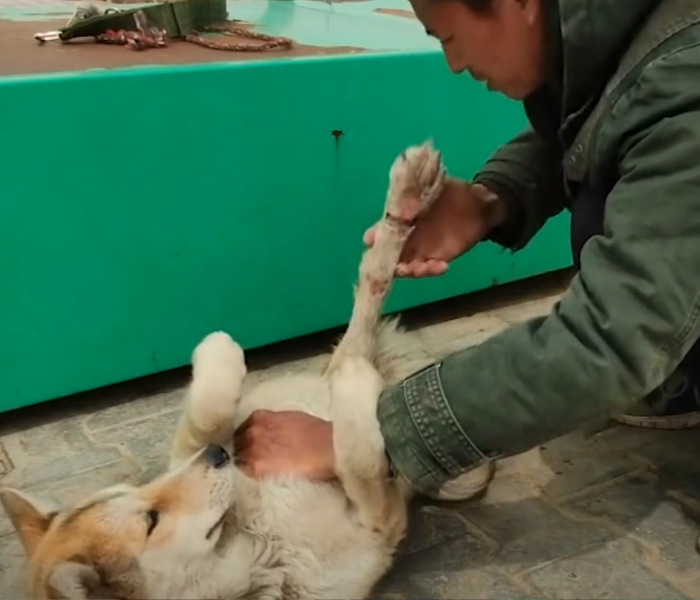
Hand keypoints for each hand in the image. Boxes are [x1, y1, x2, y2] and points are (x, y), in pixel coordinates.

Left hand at [234, 410, 335, 480]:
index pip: (240, 430)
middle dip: (243, 450)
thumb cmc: (314, 431)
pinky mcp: (257, 468)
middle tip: (255, 458)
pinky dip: (249, 474)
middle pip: (236, 444)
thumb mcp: (288, 418)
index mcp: (259, 417)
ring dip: (245, 463)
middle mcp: (251, 431)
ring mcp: (252, 450)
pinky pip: (245, 472)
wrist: (326, 447)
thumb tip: (264, 432)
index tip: (250, 445)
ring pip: (238, 459)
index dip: (245, 439)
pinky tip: (260, 475)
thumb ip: (270, 423)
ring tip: (258, 468)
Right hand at [364, 179, 506, 277]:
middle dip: (387, 262)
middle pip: (387, 255)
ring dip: (409, 271)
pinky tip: (443, 266)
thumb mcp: (437, 184)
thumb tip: (406, 211)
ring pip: (404, 267)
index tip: (372, 240)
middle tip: (398, 264)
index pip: (380, 229)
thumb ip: (418, 193)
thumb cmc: (454, 192)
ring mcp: (419, 250)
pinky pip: (427, 270)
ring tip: (423, 267)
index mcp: (400, 217)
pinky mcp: (435, 259)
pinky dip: (431, 270)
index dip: (374, 236)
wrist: (479, 206)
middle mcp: (405, 236)